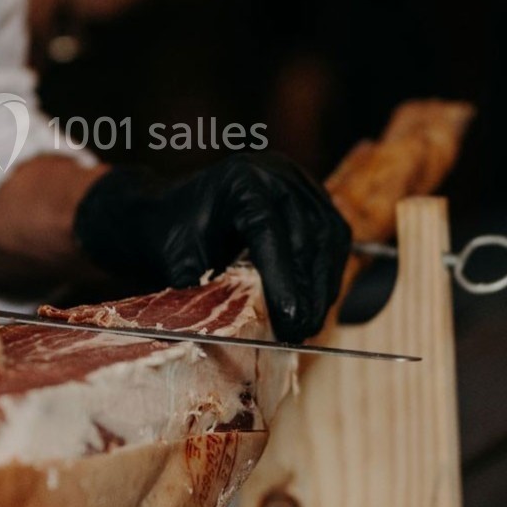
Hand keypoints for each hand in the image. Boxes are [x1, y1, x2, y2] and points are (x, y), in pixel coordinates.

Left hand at [73, 152, 350, 341]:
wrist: (174, 210)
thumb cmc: (173, 235)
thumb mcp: (178, 262)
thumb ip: (200, 291)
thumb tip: (219, 332)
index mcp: (240, 180)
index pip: (270, 231)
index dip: (284, 279)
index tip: (290, 318)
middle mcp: (276, 173)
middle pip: (306, 236)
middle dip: (307, 291)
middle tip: (300, 333)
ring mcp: (298, 181)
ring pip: (327, 237)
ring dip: (323, 286)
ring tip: (309, 325)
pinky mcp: (313, 194)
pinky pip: (333, 235)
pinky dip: (328, 271)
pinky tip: (317, 302)